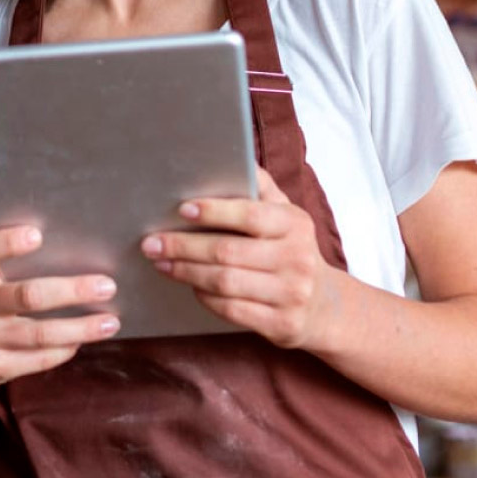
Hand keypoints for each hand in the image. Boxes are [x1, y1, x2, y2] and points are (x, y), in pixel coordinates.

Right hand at [0, 225, 121, 389]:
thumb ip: (9, 267)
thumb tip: (72, 250)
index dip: (6, 243)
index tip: (37, 235)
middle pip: (27, 296)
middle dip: (72, 291)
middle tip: (107, 286)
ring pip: (40, 333)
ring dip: (80, 328)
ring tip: (110, 322)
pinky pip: (38, 359)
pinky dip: (65, 349)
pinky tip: (82, 340)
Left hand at [140, 167, 343, 349]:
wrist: (324, 304)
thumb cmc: (291, 249)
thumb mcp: (285, 215)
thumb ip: (261, 187)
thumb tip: (233, 154)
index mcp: (295, 223)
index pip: (250, 215)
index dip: (214, 211)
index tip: (181, 209)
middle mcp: (297, 258)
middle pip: (227, 252)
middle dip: (183, 247)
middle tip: (152, 243)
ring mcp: (291, 293)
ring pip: (225, 282)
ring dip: (186, 272)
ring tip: (162, 263)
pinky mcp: (282, 324)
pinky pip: (231, 310)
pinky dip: (204, 297)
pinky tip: (190, 286)